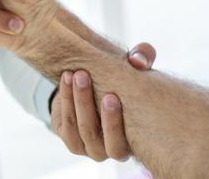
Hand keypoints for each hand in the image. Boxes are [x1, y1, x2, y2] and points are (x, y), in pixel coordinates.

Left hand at [51, 43, 155, 161]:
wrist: (95, 86)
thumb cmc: (124, 81)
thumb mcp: (136, 66)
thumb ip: (143, 57)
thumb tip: (138, 61)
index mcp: (133, 140)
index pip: (125, 145)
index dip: (114, 123)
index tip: (111, 95)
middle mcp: (112, 149)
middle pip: (98, 138)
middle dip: (89, 107)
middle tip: (85, 77)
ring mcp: (90, 148)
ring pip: (81, 129)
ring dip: (77, 100)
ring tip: (75, 74)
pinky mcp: (71, 140)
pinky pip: (67, 125)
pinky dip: (66, 100)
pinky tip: (66, 79)